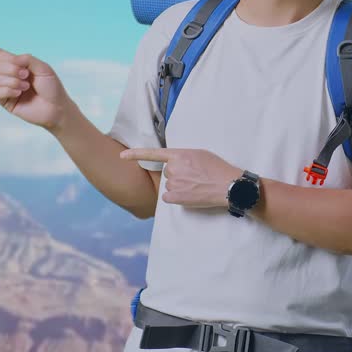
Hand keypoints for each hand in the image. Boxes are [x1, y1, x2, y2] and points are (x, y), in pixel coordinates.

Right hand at [0, 41, 73, 130]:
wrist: (56, 108)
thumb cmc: (52, 88)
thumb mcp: (43, 68)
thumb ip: (27, 59)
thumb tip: (10, 59)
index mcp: (19, 65)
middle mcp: (11, 76)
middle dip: (12, 68)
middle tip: (26, 75)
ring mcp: (7, 89)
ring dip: (13, 81)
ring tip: (26, 86)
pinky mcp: (6, 102)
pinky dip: (8, 89)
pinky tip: (19, 92)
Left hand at [119, 147, 242, 208]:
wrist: (229, 185)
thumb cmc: (218, 169)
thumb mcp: (201, 154)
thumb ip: (184, 157)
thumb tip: (175, 164)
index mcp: (180, 155)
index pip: (153, 153)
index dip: (135, 154)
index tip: (122, 156)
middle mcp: (174, 168)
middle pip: (167, 172)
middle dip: (178, 175)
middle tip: (194, 177)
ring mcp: (174, 183)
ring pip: (169, 186)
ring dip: (179, 187)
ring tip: (196, 186)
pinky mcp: (175, 197)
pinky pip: (168, 198)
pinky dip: (177, 198)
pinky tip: (190, 195)